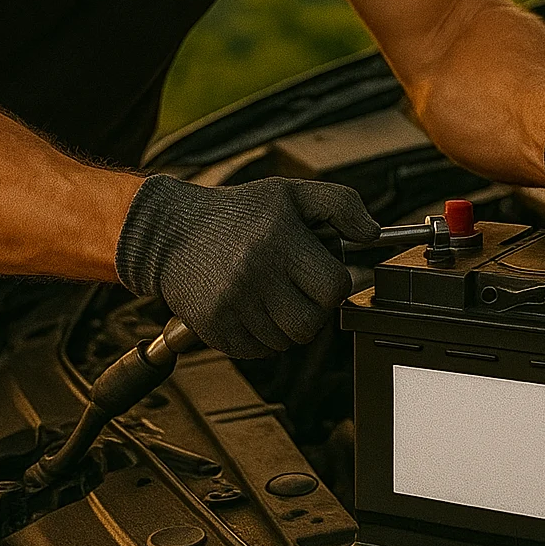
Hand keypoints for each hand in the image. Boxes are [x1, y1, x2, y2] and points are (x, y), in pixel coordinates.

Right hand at [115, 173, 378, 356]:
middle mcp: (254, 272)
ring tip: (270, 293)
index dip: (334, 281)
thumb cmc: (238, 212)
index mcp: (277, 238)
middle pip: (311, 323)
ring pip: (287, 342)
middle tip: (297, 287)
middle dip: (312, 308)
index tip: (321, 271)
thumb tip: (373, 232)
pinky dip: (262, 336)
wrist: (171, 231)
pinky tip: (250, 306)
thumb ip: (339, 204)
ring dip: (287, 324)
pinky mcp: (214, 327)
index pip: (334, 287)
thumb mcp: (290, 194)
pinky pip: (259, 351)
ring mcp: (231, 304)